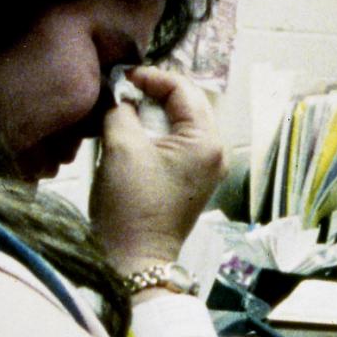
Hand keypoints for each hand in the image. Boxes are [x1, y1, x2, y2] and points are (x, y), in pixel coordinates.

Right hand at [90, 66, 225, 273]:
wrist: (135, 258)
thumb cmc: (130, 205)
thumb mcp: (121, 147)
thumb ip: (122, 110)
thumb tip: (121, 95)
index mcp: (205, 141)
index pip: (184, 89)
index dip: (151, 77)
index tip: (122, 78)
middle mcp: (215, 151)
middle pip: (188, 104)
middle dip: (155, 92)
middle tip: (123, 90)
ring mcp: (206, 168)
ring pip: (182, 123)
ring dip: (155, 111)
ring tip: (125, 108)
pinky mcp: (193, 179)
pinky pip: (179, 142)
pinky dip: (157, 131)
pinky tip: (134, 131)